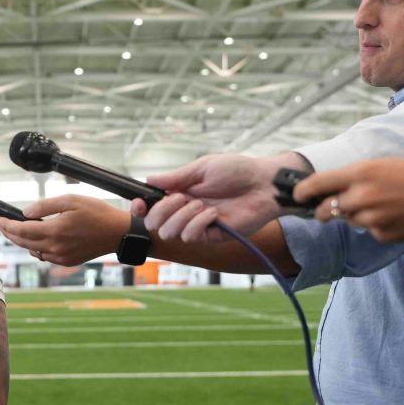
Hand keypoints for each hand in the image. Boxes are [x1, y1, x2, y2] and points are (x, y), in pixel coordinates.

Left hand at [0, 195, 130, 265]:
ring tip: (16, 230)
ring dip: (22, 241)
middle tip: (2, 225)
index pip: (21, 230)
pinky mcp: (67, 262)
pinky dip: (36, 248)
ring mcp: (61, 257)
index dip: (7, 225)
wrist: (117, 233)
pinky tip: (36, 239)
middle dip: (9, 233)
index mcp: (54, 230)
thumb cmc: (97, 212)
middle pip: (23, 242)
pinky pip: (44, 256)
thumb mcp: (71, 200)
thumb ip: (45, 205)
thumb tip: (26, 212)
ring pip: (32, 250)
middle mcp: (55, 247)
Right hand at [140, 153, 303, 241]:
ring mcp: (198, 225)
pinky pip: (191, 237)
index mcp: (180, 193)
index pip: (151, 206)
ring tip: (200, 204)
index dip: (140, 207)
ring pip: (170, 233)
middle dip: (161, 211)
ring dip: (181, 216)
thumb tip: (149, 179)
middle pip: (154, 223)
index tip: (139, 202)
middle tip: (180, 197)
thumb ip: (176, 177)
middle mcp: (185, 211)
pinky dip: (197, 223)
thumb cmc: (237, 170)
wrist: (264, 183)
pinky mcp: (212, 236)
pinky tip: (213, 213)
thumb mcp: (203, 167)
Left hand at [294, 158, 403, 241]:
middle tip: (328, 209)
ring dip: (357, 216)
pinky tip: (399, 216)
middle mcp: (361, 196)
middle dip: (324, 211)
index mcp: (361, 172)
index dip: (302, 192)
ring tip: (385, 205)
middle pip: (326, 211)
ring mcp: (372, 219)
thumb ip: (359, 176)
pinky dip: (378, 226)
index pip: (317, 184)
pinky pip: (370, 232)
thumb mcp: (388, 164)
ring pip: (350, 221)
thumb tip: (336, 186)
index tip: (296, 196)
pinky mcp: (384, 235)